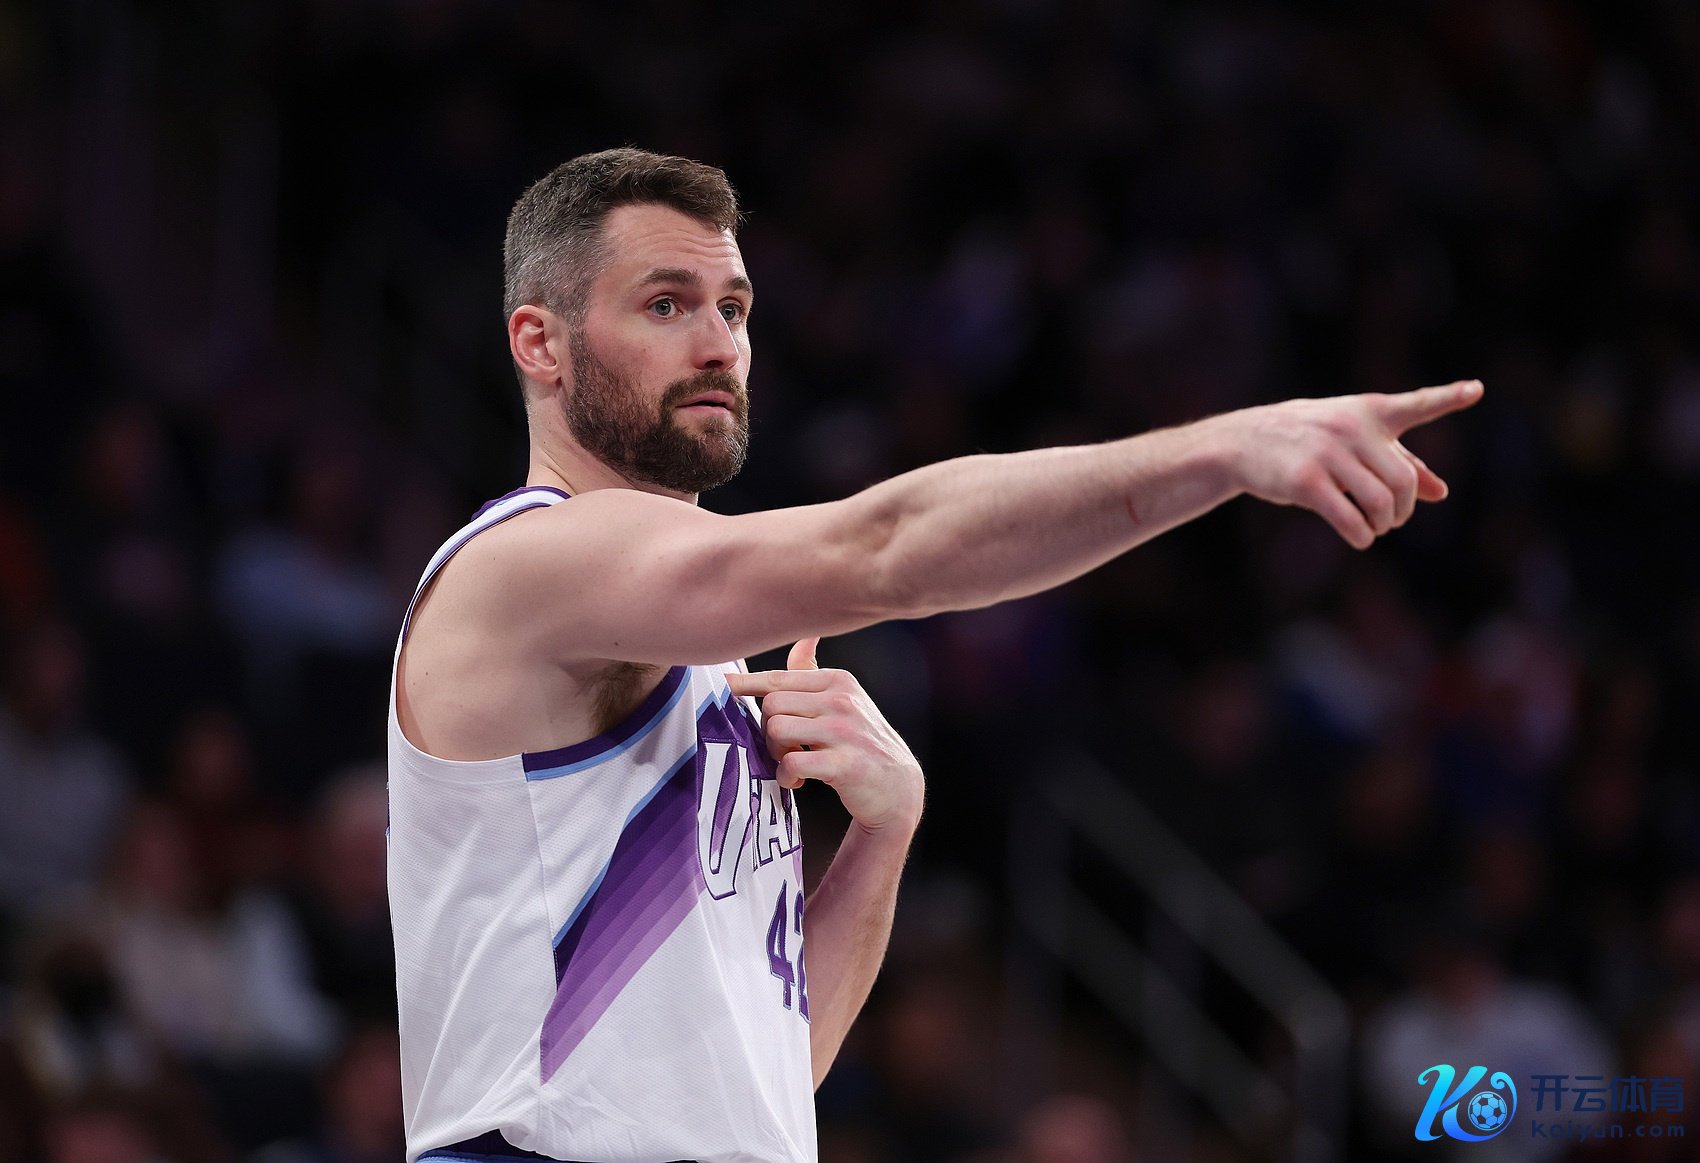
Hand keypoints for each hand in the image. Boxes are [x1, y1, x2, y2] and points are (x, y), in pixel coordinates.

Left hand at [726, 639, 924, 836]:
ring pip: (777, 730)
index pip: (779, 677)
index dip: (747, 683)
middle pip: (772, 705)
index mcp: (838, 680)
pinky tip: (797, 781)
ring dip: (776, 754)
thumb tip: (805, 634)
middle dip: (768, 730)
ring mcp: (844, 732)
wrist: (897, 787)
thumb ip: (814, 672)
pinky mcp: (845, 764)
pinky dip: (786, 776)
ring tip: (791, 762)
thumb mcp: (844, 699)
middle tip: (782, 747)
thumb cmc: (862, 741)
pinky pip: (791, 763)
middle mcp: (842, 701)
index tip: (726, 684)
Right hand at [1215, 380, 1482, 548]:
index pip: (1414, 404)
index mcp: (1368, 412)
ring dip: (1384, 525)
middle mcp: (1351, 428)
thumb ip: (1398, 462)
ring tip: (1375, 529)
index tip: (1476, 389)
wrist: (1244, 442)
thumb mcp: (1353, 442)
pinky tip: (1360, 538)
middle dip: (1403, 509)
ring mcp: (1327, 454)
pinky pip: (1349, 518)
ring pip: (1380, 502)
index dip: (1447, 397)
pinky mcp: (1305, 481)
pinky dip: (1361, 535)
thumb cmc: (1307, 442)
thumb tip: (1441, 493)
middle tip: (1392, 519)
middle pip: (1403, 480)